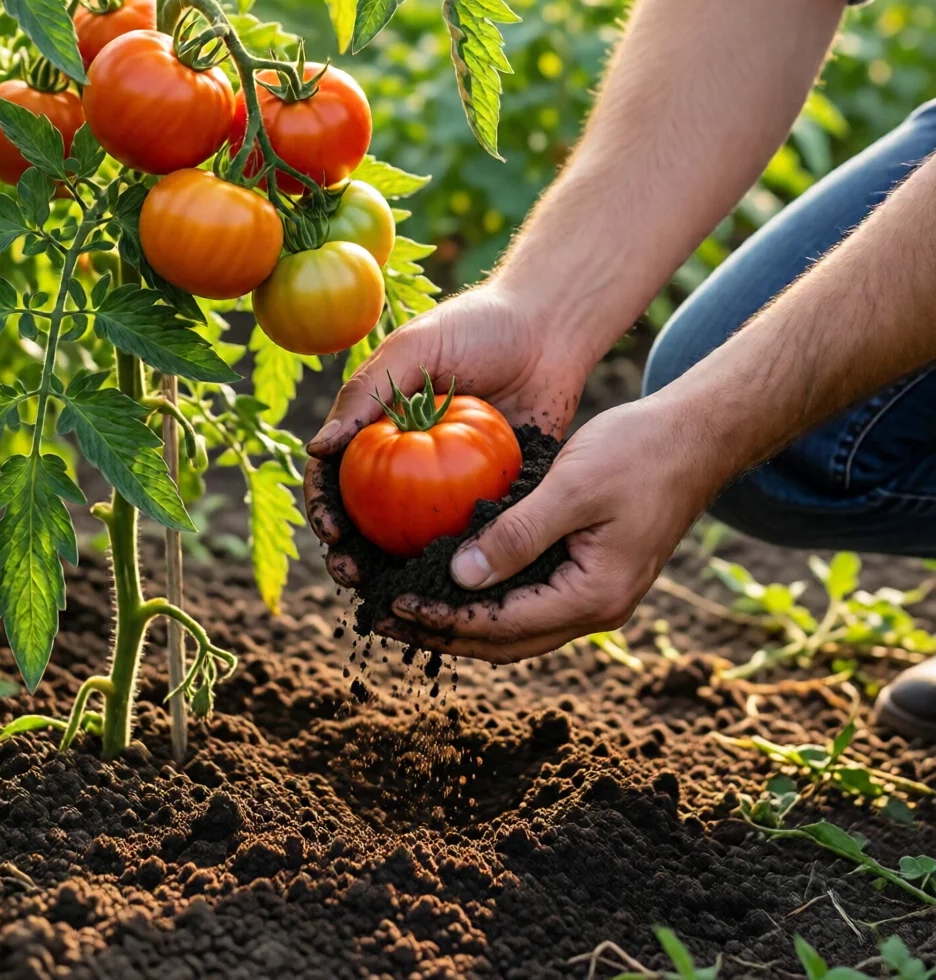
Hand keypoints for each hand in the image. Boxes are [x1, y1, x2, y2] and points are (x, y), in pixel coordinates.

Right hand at [303, 281, 590, 585]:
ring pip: (411, 540)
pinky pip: (470, 537)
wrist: (550, 332)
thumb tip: (317, 450)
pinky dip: (457, 563)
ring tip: (394, 590)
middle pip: (365, 519)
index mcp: (377, 427)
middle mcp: (407, 462)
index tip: (333, 529)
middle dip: (349, 554)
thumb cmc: (476, 327)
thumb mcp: (413, 348)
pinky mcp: (493, 498)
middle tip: (353, 574)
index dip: (324, 507)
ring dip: (394, 570)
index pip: (335, 476)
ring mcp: (449, 485)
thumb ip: (365, 393)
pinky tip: (451, 585)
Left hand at [374, 396, 723, 661]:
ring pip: (516, 627)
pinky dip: (489, 596)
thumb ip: (518, 535)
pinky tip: (453, 577)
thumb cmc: (638, 453)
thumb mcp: (572, 487)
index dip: (445, 620)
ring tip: (407, 607)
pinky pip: (529, 599)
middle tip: (383, 617)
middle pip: (506, 641)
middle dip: (444, 634)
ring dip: (463, 620)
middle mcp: (596, 609)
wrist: (696, 437)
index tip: (394, 604)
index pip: (503, 626)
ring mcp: (596, 595)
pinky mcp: (590, 573)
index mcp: (594, 596)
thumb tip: (461, 579)